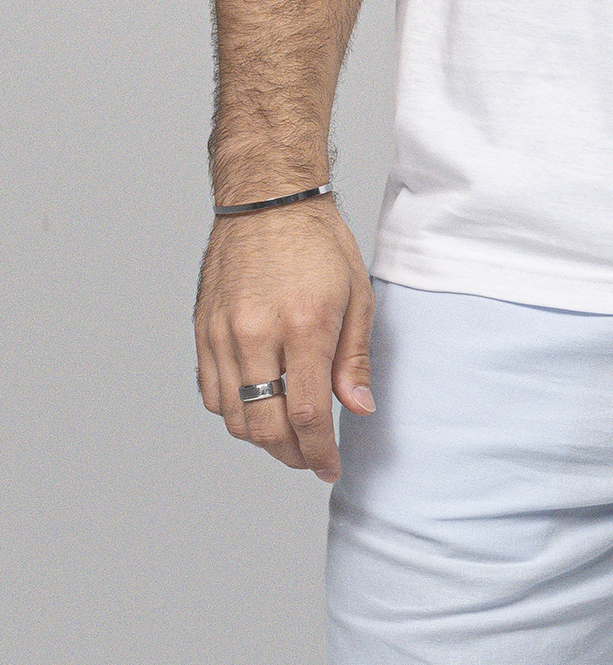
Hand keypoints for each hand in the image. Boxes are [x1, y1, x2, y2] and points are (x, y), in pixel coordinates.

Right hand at [194, 198, 374, 483]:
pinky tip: (257, 405)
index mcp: (304, 323)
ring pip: (234, 418)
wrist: (267, 198)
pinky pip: (212, 393)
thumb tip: (357, 409)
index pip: (306, 413)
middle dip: (292, 454)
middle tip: (311, 455)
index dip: (319, 451)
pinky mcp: (203, 330)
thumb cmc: (317, 240)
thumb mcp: (357, 293)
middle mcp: (257, 332)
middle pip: (265, 427)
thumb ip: (354, 357)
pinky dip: (234, 412)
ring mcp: (223, 333)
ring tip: (287, 435)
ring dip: (262, 438)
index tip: (329, 466)